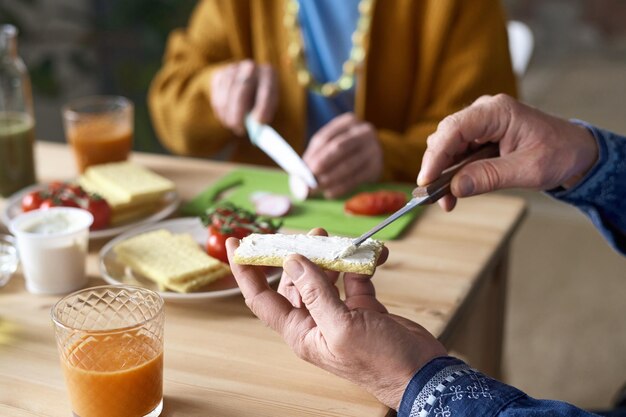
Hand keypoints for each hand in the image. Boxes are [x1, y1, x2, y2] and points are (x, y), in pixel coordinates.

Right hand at [210, 60, 277, 134]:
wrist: (248, 87)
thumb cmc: (261, 102)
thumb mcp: (268, 108)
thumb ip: (263, 116)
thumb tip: (255, 127)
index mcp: (268, 73)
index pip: (266, 88)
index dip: (263, 106)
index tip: (259, 122)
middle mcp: (250, 67)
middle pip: (242, 87)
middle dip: (239, 111)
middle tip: (239, 129)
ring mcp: (233, 69)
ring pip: (227, 94)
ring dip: (229, 114)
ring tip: (235, 127)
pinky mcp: (219, 76)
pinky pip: (216, 96)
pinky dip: (221, 112)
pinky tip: (227, 119)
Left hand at [226, 233, 445, 409]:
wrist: (420, 374)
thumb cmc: (380, 362)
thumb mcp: (342, 327)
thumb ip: (316, 293)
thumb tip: (292, 261)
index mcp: (301, 331)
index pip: (262, 298)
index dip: (246, 272)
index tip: (236, 245)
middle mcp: (315, 321)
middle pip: (293, 282)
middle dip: (296, 255)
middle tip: (308, 233)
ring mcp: (339, 313)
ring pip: (323, 276)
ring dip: (328, 256)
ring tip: (335, 238)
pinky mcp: (362, 306)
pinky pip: (353, 278)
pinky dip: (360, 264)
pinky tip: (372, 254)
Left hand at [303, 113, 382, 198]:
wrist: (374, 152)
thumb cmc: (347, 148)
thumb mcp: (334, 141)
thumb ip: (318, 152)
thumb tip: (302, 171)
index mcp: (349, 121)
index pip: (325, 137)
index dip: (312, 154)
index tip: (301, 168)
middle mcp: (364, 132)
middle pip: (338, 148)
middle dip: (321, 165)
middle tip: (308, 180)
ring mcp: (373, 149)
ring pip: (347, 165)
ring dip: (329, 179)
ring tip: (316, 189)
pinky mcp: (376, 167)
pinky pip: (356, 179)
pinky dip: (340, 188)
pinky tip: (329, 193)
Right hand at [417, 94, 598, 210]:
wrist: (575, 151)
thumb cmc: (559, 154)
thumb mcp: (528, 170)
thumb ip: (490, 177)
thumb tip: (455, 188)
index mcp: (498, 111)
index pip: (455, 128)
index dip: (436, 154)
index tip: (426, 179)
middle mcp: (484, 112)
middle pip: (445, 136)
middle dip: (436, 167)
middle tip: (435, 198)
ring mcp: (480, 124)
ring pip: (446, 146)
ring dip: (442, 173)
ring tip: (446, 200)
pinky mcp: (478, 137)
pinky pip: (456, 153)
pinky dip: (451, 174)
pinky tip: (453, 192)